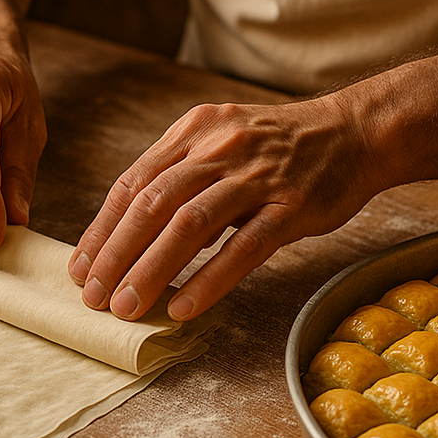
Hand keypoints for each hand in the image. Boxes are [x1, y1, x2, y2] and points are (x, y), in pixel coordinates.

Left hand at [67, 96, 381, 320]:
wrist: (356, 131)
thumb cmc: (279, 147)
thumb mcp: (220, 142)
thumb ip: (179, 178)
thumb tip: (135, 234)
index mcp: (192, 133)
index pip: (132, 183)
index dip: (102, 228)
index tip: (81, 266)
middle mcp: (217, 148)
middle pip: (151, 204)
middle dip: (115, 254)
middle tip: (93, 296)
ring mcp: (255, 176)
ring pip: (189, 225)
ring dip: (151, 270)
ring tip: (126, 307)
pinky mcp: (291, 206)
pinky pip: (243, 248)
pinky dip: (208, 279)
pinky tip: (183, 306)